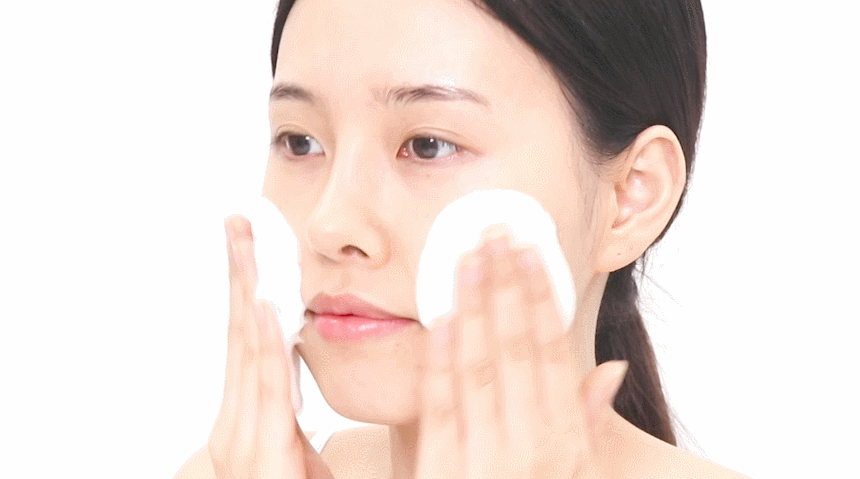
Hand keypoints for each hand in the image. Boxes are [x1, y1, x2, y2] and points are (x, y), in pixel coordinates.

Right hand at [208, 215, 332, 478]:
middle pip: (240, 329)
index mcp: (248, 411)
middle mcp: (236, 419)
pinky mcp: (260, 453)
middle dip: (240, 271)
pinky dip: (261, 342)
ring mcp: (243, 436)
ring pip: (248, 347)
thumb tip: (301, 344)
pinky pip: (265, 386)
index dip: (248, 282)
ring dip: (248, 288)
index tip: (250, 237)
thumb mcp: (296, 438)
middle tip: (239, 219)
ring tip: (248, 239)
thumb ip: (289, 397)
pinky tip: (261, 302)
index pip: (248, 333)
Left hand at [415, 226, 628, 478]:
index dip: (540, 297)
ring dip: (471, 307)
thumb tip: (607, 368)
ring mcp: (484, 461)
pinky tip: (438, 318)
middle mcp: (530, 447)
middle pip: (515, 349)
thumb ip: (588, 423)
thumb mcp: (581, 474)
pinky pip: (440, 409)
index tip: (530, 253)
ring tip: (466, 257)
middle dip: (504, 285)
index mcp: (567, 444)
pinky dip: (439, 360)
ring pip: (478, 368)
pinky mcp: (441, 473)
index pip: (552, 354)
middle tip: (494, 231)